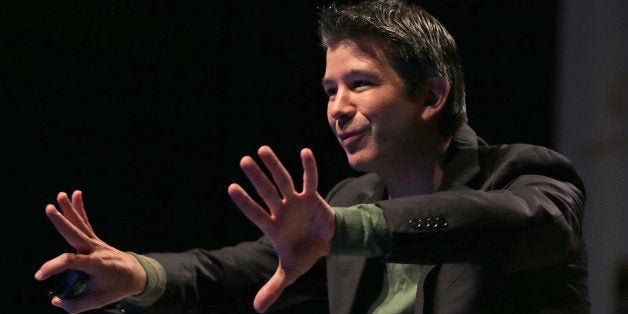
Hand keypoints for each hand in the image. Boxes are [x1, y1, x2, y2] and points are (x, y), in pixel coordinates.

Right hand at [34, 191, 146, 313]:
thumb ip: (75, 304)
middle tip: (49, 208)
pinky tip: (75, 195)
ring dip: (70, 209)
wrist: (135, 275)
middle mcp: (95, 250)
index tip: (40, 275)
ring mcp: (95, 243)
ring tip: (60, 195)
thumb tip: (56, 301)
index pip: (71, 261)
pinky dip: (79, 209)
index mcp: (96, 264)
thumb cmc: (115, 287)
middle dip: (62, 221)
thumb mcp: (97, 301)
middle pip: (76, 234)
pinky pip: (85, 223)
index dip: (53, 267)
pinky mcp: (94, 240)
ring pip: (81, 224)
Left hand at [228, 146, 334, 312]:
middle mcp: (281, 210)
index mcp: (272, 226)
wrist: (326, 245)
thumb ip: (273, 287)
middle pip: (267, 191)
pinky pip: (310, 180)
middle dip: (257, 177)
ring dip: (274, 166)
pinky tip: (304, 152)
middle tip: (244, 161)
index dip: (245, 202)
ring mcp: (296, 201)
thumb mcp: (289, 272)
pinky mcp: (312, 197)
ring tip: (262, 150)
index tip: (231, 188)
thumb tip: (258, 309)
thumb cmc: (303, 254)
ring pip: (283, 181)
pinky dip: (308, 167)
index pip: (255, 212)